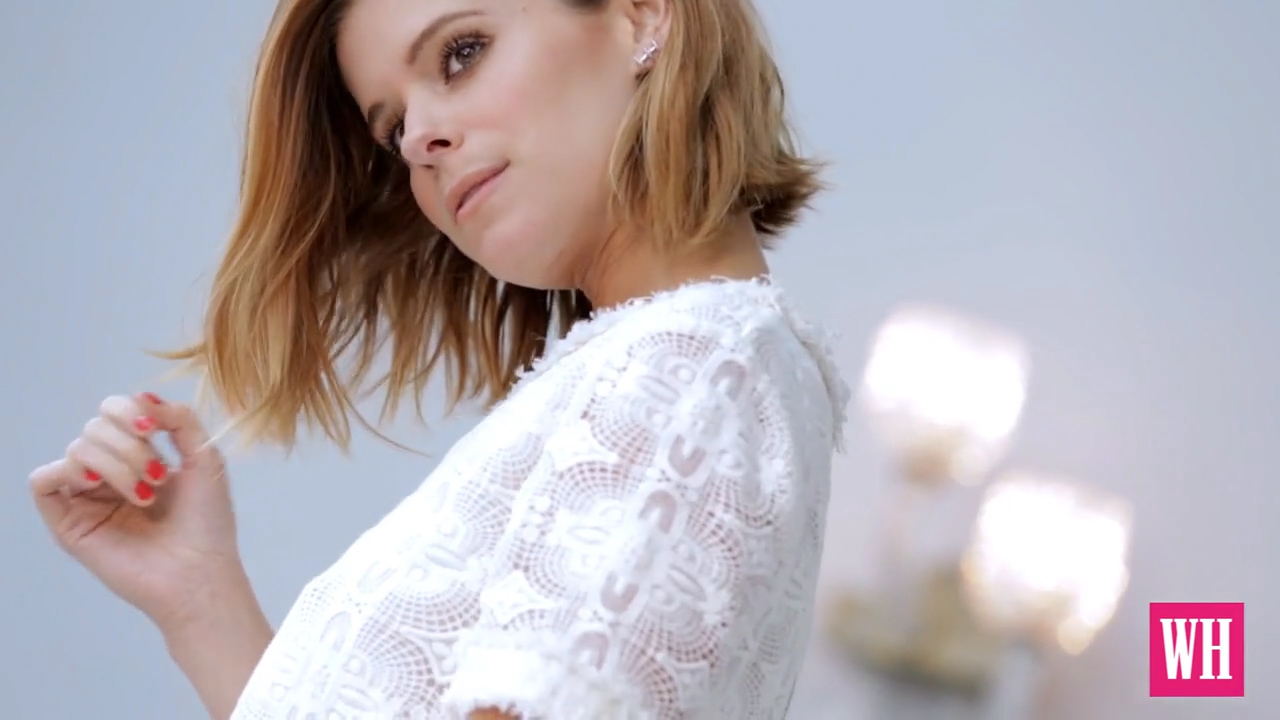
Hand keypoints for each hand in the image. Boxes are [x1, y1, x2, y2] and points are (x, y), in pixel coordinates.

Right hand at [29, 392, 244, 633]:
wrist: (199, 571)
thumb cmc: (207, 522)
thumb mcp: (205, 457)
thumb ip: (179, 419)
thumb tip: (143, 396)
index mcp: (139, 457)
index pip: (113, 410)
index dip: (129, 410)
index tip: (154, 430)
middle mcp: (108, 474)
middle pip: (95, 426)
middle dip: (131, 445)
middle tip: (159, 476)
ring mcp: (86, 498)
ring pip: (77, 448)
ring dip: (116, 463)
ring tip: (146, 494)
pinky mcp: (67, 523)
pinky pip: (44, 478)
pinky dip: (72, 471)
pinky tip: (101, 486)